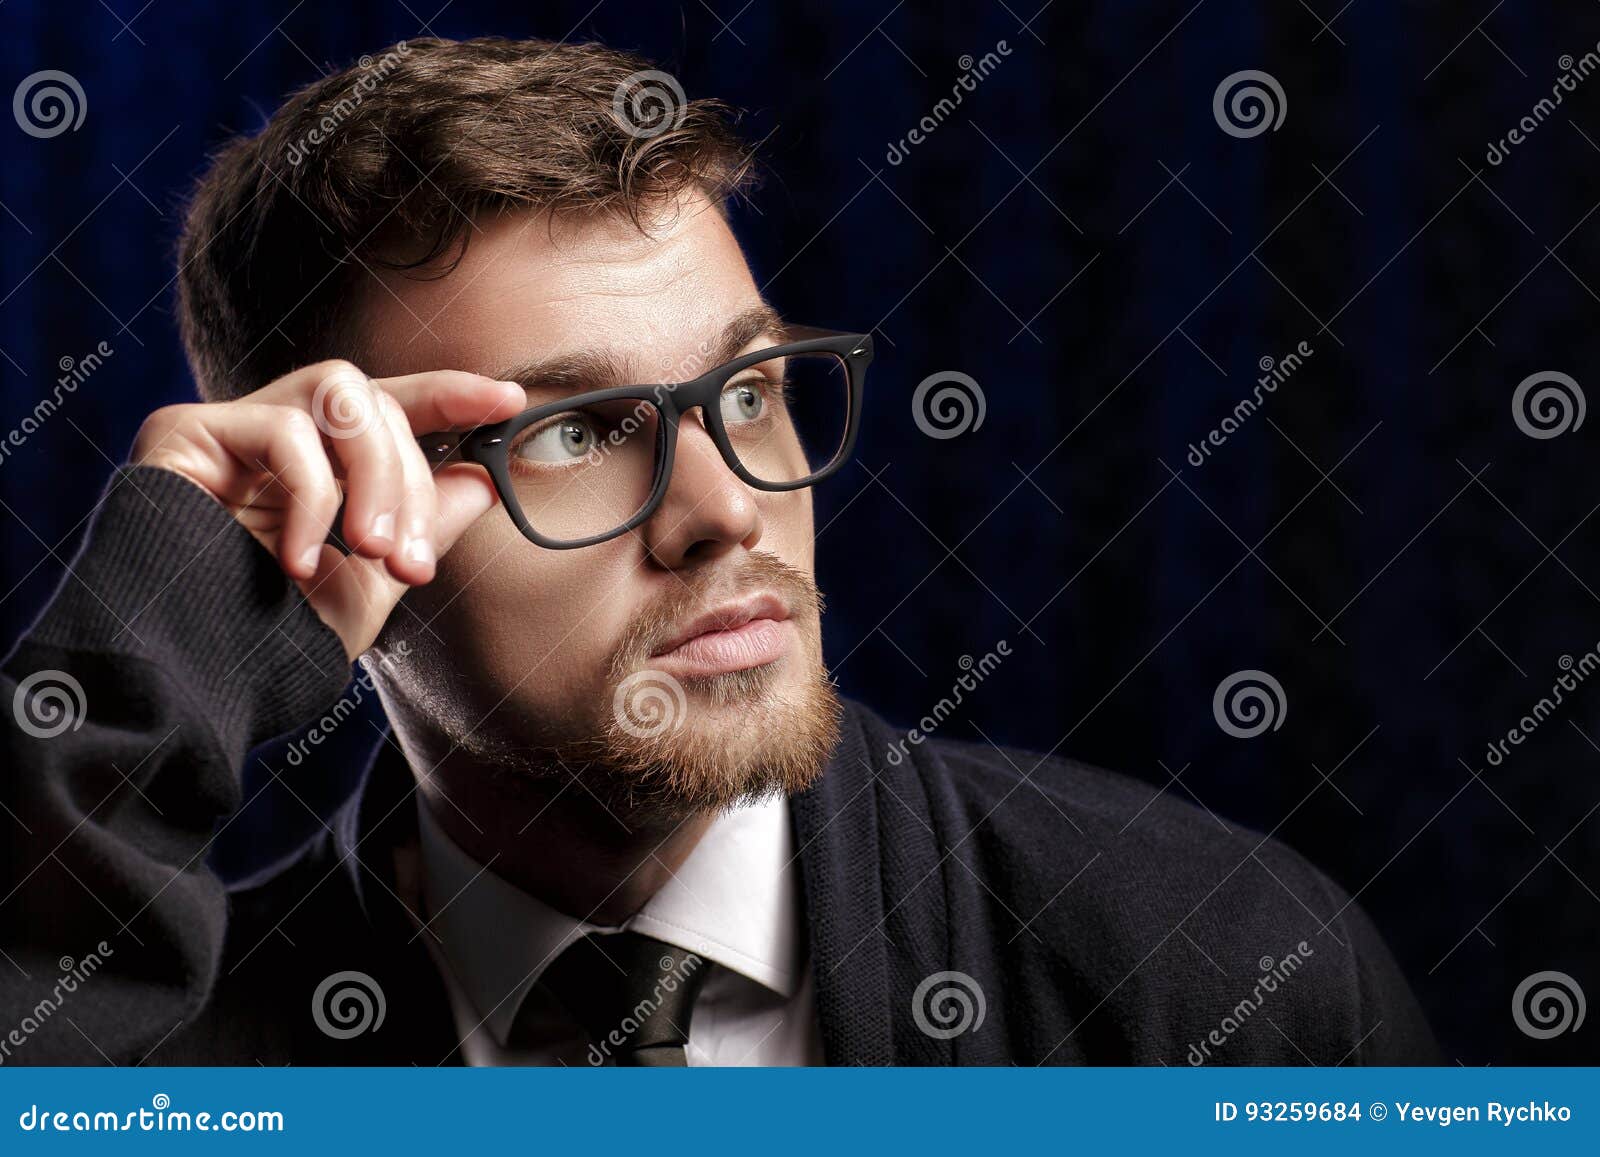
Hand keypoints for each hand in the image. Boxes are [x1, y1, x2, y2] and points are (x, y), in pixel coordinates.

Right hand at [132, 360, 525, 660]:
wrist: (191, 681)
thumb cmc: (273, 643)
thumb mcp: (371, 587)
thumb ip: (422, 528)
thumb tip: (482, 480)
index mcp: (317, 469)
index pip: (389, 407)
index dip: (449, 396)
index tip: (508, 401)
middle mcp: (273, 437)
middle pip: (374, 402)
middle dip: (411, 480)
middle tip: (411, 563)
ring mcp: (227, 428)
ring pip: (339, 394)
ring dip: (376, 475)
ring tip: (370, 552)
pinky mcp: (183, 431)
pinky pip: (280, 430)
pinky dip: (312, 498)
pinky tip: (300, 560)